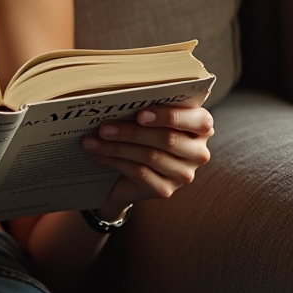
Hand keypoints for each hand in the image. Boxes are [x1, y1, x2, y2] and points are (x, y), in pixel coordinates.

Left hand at [82, 106, 213, 216]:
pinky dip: (115, 161)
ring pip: (150, 156)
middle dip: (132, 131)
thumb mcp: (147, 120)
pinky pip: (140, 173)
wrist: (128, 175)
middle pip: (167, 139)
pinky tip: (98, 154)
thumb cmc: (141, 136)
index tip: (141, 114)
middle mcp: (198, 152)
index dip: (170, 116)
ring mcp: (183, 174)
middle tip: (104, 127)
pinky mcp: (166, 190)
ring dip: (116, 147)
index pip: (198, 120)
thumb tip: (117, 101)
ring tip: (92, 140)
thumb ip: (145, 109)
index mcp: (201, 127)